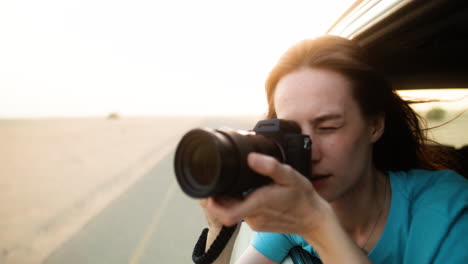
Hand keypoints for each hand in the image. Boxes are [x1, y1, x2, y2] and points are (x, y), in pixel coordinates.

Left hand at [204, 152, 330, 236]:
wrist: (314, 218)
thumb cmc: (303, 197)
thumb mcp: (290, 176)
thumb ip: (271, 166)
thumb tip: (251, 158)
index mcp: (257, 205)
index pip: (225, 214)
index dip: (212, 204)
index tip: (208, 191)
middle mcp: (254, 217)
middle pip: (225, 210)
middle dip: (218, 196)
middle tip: (217, 178)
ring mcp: (256, 222)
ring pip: (234, 210)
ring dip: (230, 198)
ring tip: (231, 181)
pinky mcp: (259, 224)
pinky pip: (243, 213)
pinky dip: (240, 202)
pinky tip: (246, 190)